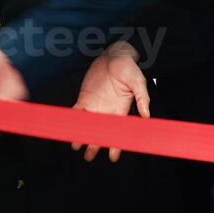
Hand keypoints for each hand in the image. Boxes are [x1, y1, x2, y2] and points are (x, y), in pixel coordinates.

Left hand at [71, 42, 150, 161]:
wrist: (114, 55)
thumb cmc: (128, 68)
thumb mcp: (139, 82)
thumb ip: (143, 99)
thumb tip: (146, 115)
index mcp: (121, 111)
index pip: (118, 132)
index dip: (115, 146)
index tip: (112, 157)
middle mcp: (107, 112)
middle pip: (100, 133)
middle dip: (95, 145)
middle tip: (88, 156)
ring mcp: (95, 106)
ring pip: (86, 126)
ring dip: (81, 135)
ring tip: (75, 146)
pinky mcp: (85, 98)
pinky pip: (77, 112)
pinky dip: (72, 120)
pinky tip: (67, 128)